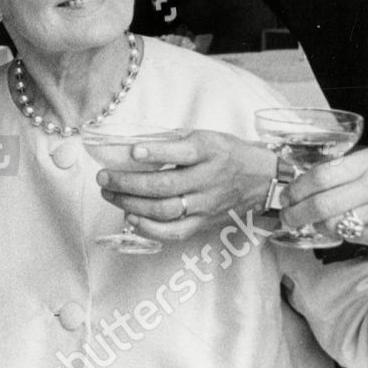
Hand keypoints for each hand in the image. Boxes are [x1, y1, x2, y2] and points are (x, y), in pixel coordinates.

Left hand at [93, 130, 275, 243]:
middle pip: (164, 185)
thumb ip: (174, 141)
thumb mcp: (206, 137)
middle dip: (127, 182)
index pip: (182, 152)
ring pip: (164, 210)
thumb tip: (134, 144)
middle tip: (103, 177)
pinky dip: (150, 228)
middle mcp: (207, 179)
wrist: (264, 180)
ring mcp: (206, 205)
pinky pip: (175, 231)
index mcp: (209, 152)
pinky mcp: (205, 223)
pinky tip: (130, 218)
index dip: (156, 153)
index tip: (133, 151)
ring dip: (131, 204)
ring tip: (109, 194)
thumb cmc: (228, 154)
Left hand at [281, 147, 367, 252]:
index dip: (297, 188)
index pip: (321, 174)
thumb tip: (295, 182)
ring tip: (308, 223)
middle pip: (322, 201)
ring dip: (313, 224)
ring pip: (332, 220)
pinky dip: (335, 233)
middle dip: (297, 211)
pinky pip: (349, 235)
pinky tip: (335, 229)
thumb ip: (341, 169)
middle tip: (288, 216)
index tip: (286, 196)